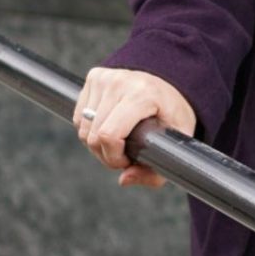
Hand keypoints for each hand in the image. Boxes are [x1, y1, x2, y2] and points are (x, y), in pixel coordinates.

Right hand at [73, 68, 196, 188]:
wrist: (171, 82)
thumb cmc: (174, 113)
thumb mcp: (175, 143)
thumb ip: (154, 171)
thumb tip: (124, 179)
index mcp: (142, 95)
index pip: (108, 134)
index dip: (113, 157)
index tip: (127, 161)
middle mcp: (120, 82)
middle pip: (93, 135)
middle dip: (106, 154)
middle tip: (124, 154)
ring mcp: (105, 77)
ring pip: (83, 128)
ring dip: (97, 143)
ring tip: (118, 140)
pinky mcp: (94, 76)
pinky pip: (79, 116)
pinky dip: (90, 128)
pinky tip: (109, 125)